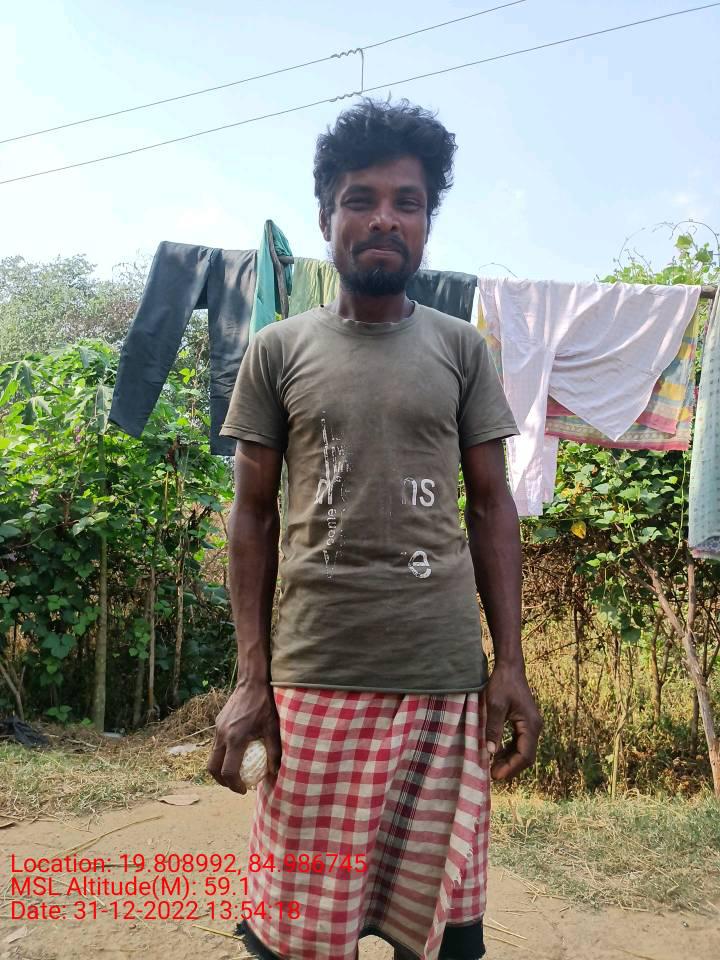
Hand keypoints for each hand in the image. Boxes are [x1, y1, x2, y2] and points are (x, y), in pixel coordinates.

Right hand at [207, 680, 281, 793]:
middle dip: (222, 782)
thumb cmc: (265, 704)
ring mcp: (217, 728)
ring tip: (236, 773)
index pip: (228, 771)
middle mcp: (222, 735)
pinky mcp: (218, 723)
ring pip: (212, 756)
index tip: (243, 790)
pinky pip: (216, 745)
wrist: (252, 681)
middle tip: (236, 786)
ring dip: (221, 769)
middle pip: (213, 768)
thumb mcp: (273, 728)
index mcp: (235, 739)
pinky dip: (222, 755)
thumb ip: (274, 752)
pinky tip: (237, 753)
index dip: (234, 785)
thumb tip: (275, 773)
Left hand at [484, 662, 541, 781]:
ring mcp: (531, 724)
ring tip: (493, 767)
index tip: (495, 775)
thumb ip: (493, 728)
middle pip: (526, 755)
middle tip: (492, 775)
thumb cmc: (502, 683)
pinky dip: (509, 750)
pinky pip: (520, 742)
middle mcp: (535, 726)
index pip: (525, 754)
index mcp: (531, 724)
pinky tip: (497, 754)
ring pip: (523, 750)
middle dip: (510, 767)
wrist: (510, 667)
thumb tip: (490, 752)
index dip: (511, 767)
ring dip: (510, 760)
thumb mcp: (494, 706)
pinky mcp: (525, 722)